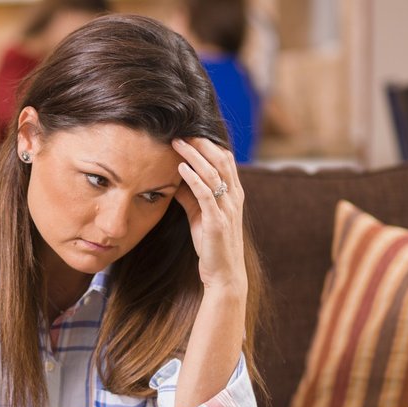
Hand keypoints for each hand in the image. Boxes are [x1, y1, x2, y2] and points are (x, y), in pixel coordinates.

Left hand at [172, 138, 246, 292]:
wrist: (223, 274)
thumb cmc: (211, 244)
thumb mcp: (200, 215)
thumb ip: (190, 195)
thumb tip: (174, 178)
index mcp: (233, 194)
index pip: (225, 160)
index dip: (209, 144)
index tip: (189, 132)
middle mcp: (233, 198)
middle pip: (221, 160)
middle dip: (201, 143)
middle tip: (181, 131)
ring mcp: (227, 209)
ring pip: (213, 173)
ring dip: (194, 156)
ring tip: (177, 143)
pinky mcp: (217, 221)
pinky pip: (206, 194)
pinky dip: (193, 178)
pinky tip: (180, 168)